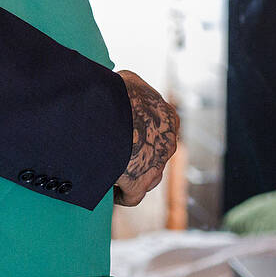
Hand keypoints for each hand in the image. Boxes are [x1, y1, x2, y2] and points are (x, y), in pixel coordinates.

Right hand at [113, 69, 178, 206]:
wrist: (107, 111)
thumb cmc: (117, 92)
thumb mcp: (128, 80)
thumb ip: (132, 89)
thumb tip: (122, 87)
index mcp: (168, 117)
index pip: (160, 127)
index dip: (142, 130)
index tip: (127, 131)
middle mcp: (167, 142)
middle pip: (154, 153)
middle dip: (138, 154)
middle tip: (115, 151)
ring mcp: (155, 165)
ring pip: (149, 177)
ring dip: (133, 175)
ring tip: (112, 172)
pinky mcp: (138, 183)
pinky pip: (132, 196)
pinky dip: (122, 195)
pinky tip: (110, 192)